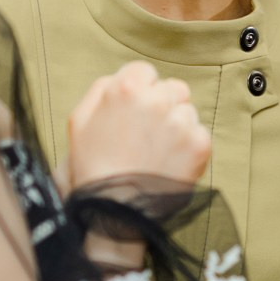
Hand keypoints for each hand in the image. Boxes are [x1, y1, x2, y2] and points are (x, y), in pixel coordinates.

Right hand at [66, 61, 210, 190]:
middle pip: (172, 89)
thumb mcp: (80, 120)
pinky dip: (189, 147)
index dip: (140, 91)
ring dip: (177, 126)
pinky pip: (199, 134)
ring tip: (157, 152)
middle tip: (147, 134)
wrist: (115, 208)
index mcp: (127, 87)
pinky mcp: (199, 144)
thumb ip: (101, 88)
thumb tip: (122, 77)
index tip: (135, 112)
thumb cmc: (94, 165)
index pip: (146, 71)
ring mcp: (181, 122)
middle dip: (162, 106)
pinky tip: (169, 162)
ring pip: (187, 111)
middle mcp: (158, 99)